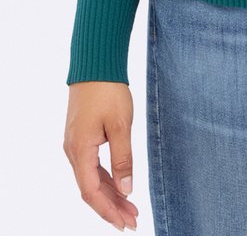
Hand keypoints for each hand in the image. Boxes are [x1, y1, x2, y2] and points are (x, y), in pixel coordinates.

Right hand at [63, 81, 138, 230]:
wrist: (95, 65)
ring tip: (130, 208)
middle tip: (133, 221)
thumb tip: (127, 189)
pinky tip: (120, 186)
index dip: (108, 211)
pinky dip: (106, 179)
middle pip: (91, 189)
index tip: (126, 223)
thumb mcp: (121, 125)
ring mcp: (76, 145)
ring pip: (92, 179)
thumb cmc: (108, 91)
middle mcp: (73, 152)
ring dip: (110, 195)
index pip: (91, 192)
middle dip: (111, 208)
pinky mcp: (81, 138)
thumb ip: (123, 158)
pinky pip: (92, 167)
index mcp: (80, 151)